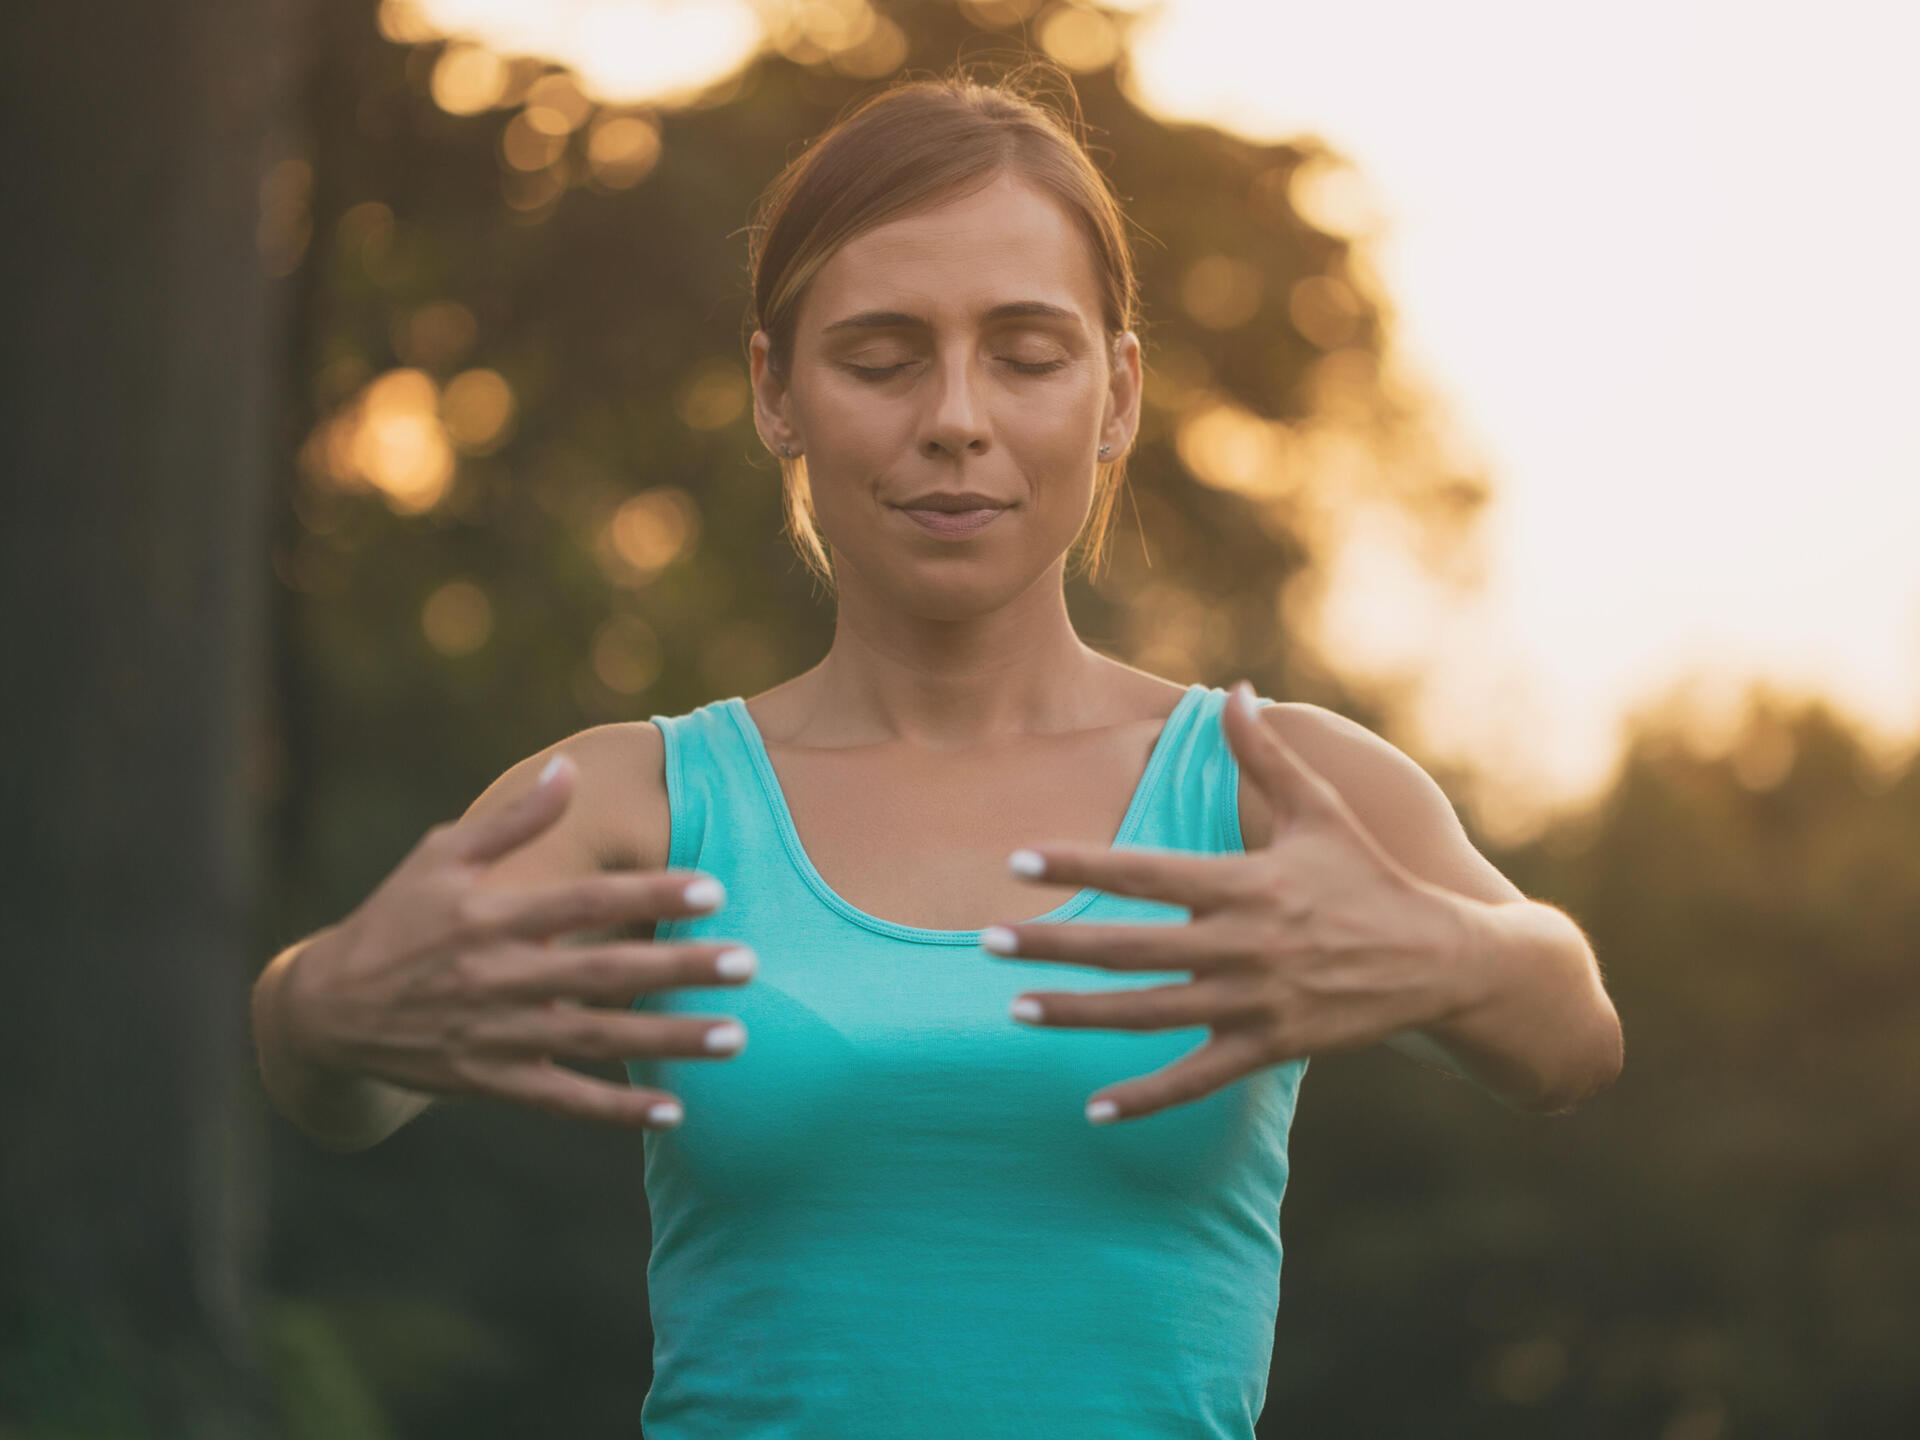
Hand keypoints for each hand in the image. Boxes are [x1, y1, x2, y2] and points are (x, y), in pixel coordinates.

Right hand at [278, 755, 755, 1130]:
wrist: (324, 1012)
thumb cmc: (395, 919)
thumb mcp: (439, 857)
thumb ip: (511, 819)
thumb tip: (569, 769)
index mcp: (488, 917)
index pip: (582, 902)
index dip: (647, 893)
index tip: (712, 887)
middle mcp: (495, 978)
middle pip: (602, 973)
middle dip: (678, 969)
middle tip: (749, 963)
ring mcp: (493, 1036)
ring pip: (594, 1041)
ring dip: (667, 1041)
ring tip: (735, 1037)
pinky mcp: (489, 1083)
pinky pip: (562, 1101)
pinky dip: (616, 1111)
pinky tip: (675, 1111)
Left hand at [983, 681, 1474, 1123]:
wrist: (1441, 963)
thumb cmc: (1370, 878)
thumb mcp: (1323, 810)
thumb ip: (1265, 755)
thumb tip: (1234, 687)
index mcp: (1247, 882)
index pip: (1146, 872)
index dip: (1079, 865)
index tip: (1018, 861)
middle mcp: (1244, 944)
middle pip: (1131, 947)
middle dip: (1055, 946)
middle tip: (986, 941)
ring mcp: (1255, 1003)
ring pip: (1150, 1015)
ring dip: (1080, 1015)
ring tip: (1015, 1011)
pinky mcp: (1269, 1048)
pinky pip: (1196, 1078)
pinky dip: (1146, 1098)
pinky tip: (1092, 1110)